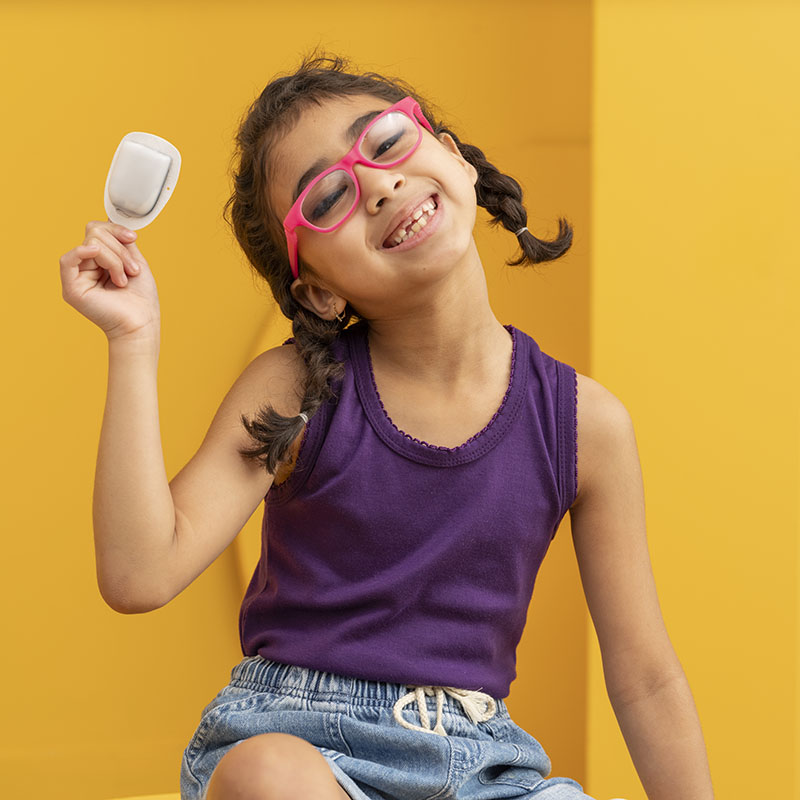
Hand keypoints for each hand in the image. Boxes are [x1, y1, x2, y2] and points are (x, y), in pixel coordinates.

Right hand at [60, 220, 160, 341]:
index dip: (115, 229)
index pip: (97, 229)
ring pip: (91, 244)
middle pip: (95, 234)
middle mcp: (85, 266)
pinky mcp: (71, 288)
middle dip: (119, 250)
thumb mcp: (134, 261)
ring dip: (115, 259)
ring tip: (124, 279)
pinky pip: (67, 260)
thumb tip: (110, 219)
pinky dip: (83, 251)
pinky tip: (96, 253)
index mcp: (99, 260)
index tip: (133, 238)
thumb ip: (120, 242)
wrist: (141, 323)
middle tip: (132, 271)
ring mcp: (77, 276)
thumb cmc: (141, 298)